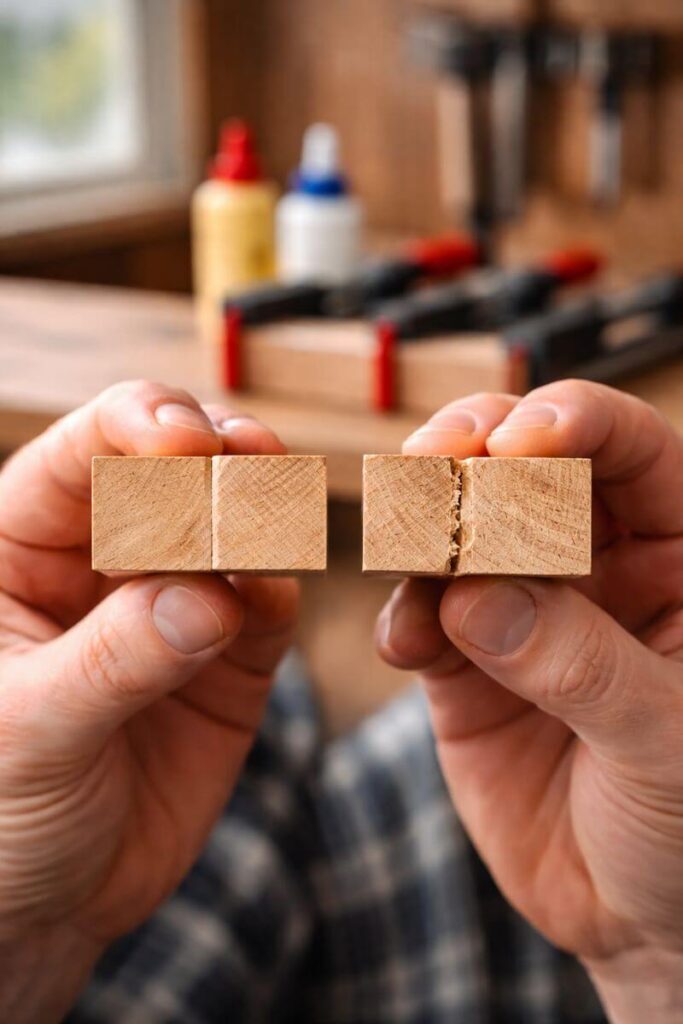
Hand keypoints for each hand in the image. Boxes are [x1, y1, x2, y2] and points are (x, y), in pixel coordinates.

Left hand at [0, 381, 297, 1019]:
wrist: (47, 904)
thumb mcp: (28, 732)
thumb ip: (114, 660)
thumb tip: (207, 599)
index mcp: (25, 547)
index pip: (85, 451)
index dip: (138, 428)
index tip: (185, 445)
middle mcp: (108, 558)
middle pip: (174, 469)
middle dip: (216, 457)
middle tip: (248, 467)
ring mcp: (176, 602)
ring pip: (234, 524)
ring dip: (260, 512)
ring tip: (272, 521)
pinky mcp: (233, 654)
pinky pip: (268, 602)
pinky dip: (278, 587)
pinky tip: (272, 592)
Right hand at [377, 382, 682, 1021]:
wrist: (639, 919)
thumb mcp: (669, 744)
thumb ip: (583, 664)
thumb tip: (477, 596)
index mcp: (677, 559)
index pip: (632, 453)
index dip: (577, 424)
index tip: (520, 440)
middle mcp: (595, 566)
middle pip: (529, 468)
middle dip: (476, 451)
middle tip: (433, 464)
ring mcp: (521, 610)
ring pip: (459, 531)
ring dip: (423, 529)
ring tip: (406, 547)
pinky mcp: (462, 663)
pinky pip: (419, 616)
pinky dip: (403, 617)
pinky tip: (406, 645)